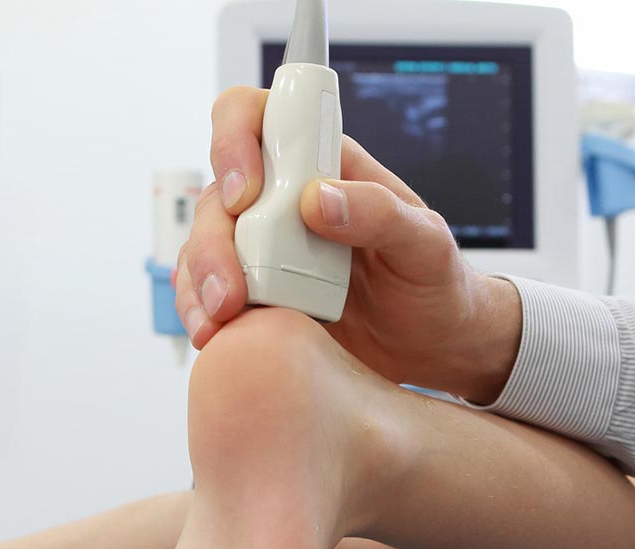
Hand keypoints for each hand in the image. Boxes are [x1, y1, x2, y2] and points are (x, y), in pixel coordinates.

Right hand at [174, 87, 522, 403]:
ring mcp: (262, 246)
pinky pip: (205, 291)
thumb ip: (380, 214)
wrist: (433, 345)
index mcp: (322, 163)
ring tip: (220, 323)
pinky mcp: (254, 292)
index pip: (256, 116)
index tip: (246, 194)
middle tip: (232, 291)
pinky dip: (200, 311)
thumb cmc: (434, 281)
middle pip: (216, 193)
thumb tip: (318, 198)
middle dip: (212, 241)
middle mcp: (281, 198)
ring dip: (200, 282)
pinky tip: (215, 336)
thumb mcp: (426, 244)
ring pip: (201, 243)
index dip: (235, 141)